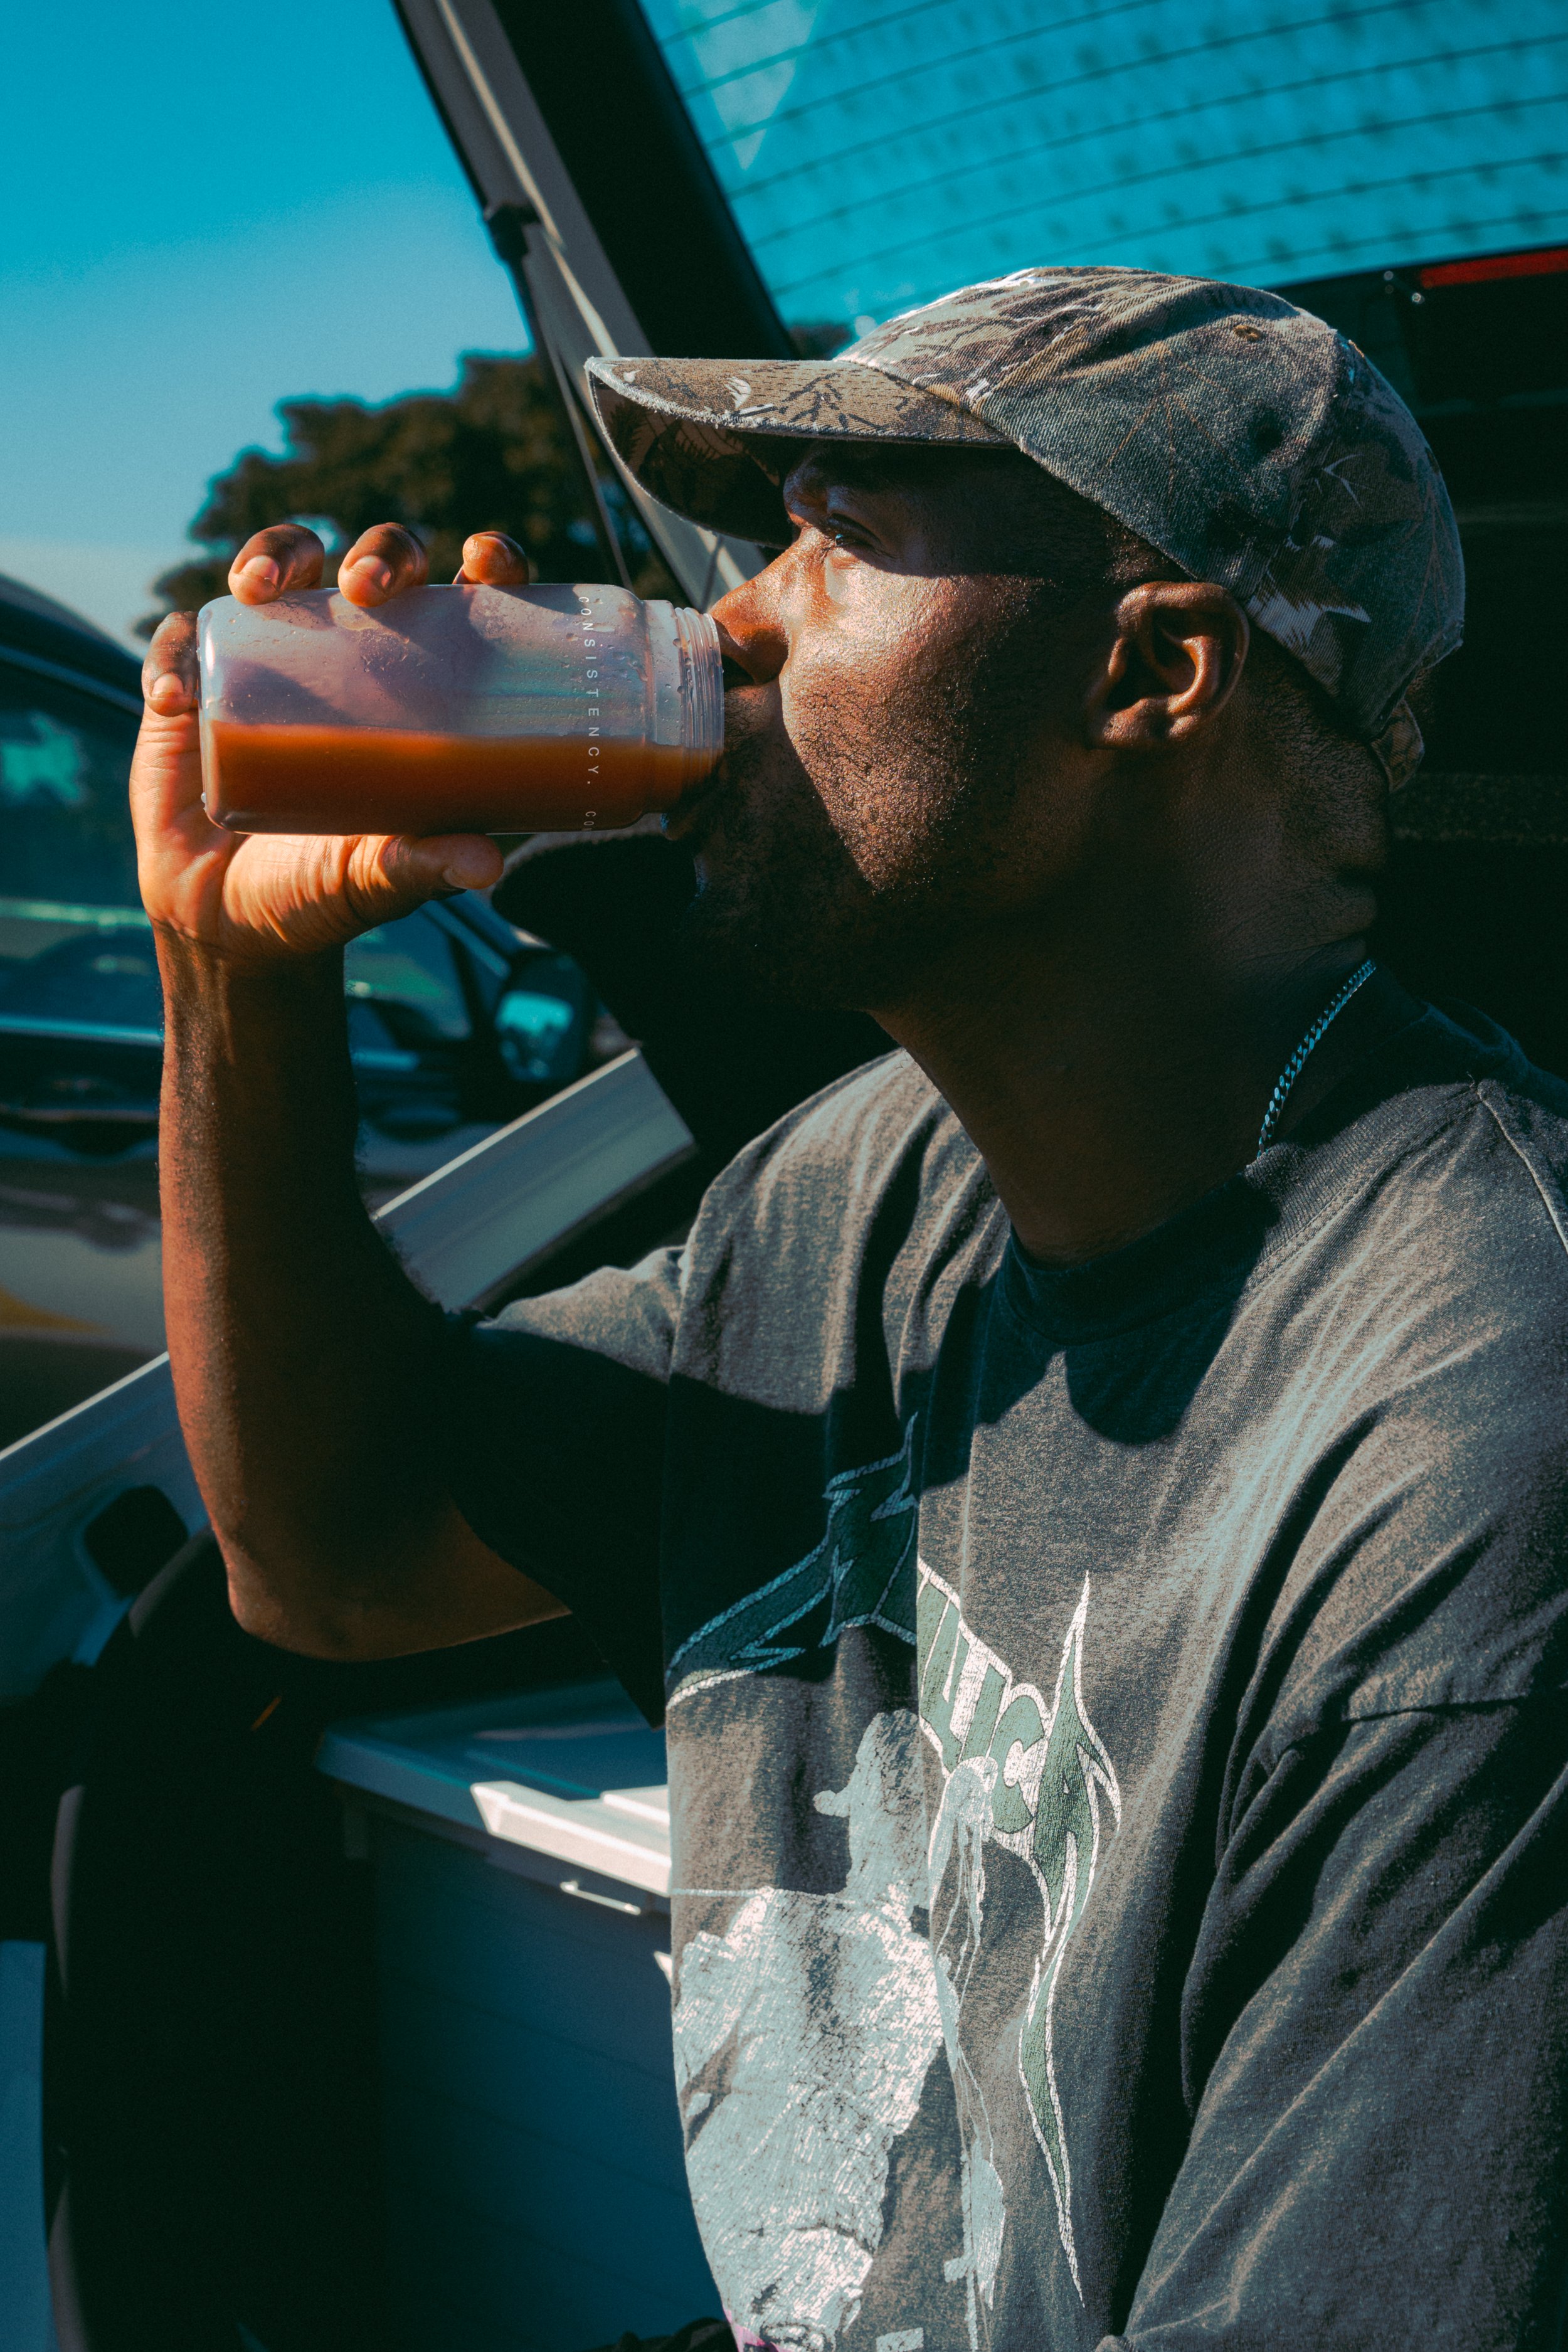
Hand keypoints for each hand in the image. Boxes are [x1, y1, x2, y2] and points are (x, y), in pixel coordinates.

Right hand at [133, 523, 530, 968]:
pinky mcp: (195, 681)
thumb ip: (425, 866)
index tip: (483, 559)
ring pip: (280, 564)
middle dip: (378, 553)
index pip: (466, 605)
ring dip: (273, 554)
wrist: (229, 922)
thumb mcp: (377, 879)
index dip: (488, 563)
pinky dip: (174, 658)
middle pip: (376, 565)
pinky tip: (175, 700)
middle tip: (364, 589)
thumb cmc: (322, 889)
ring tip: (257, 589)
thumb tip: (488, 866)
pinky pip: (181, 641)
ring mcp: (269, 658)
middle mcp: (349, 656)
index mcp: (418, 690)